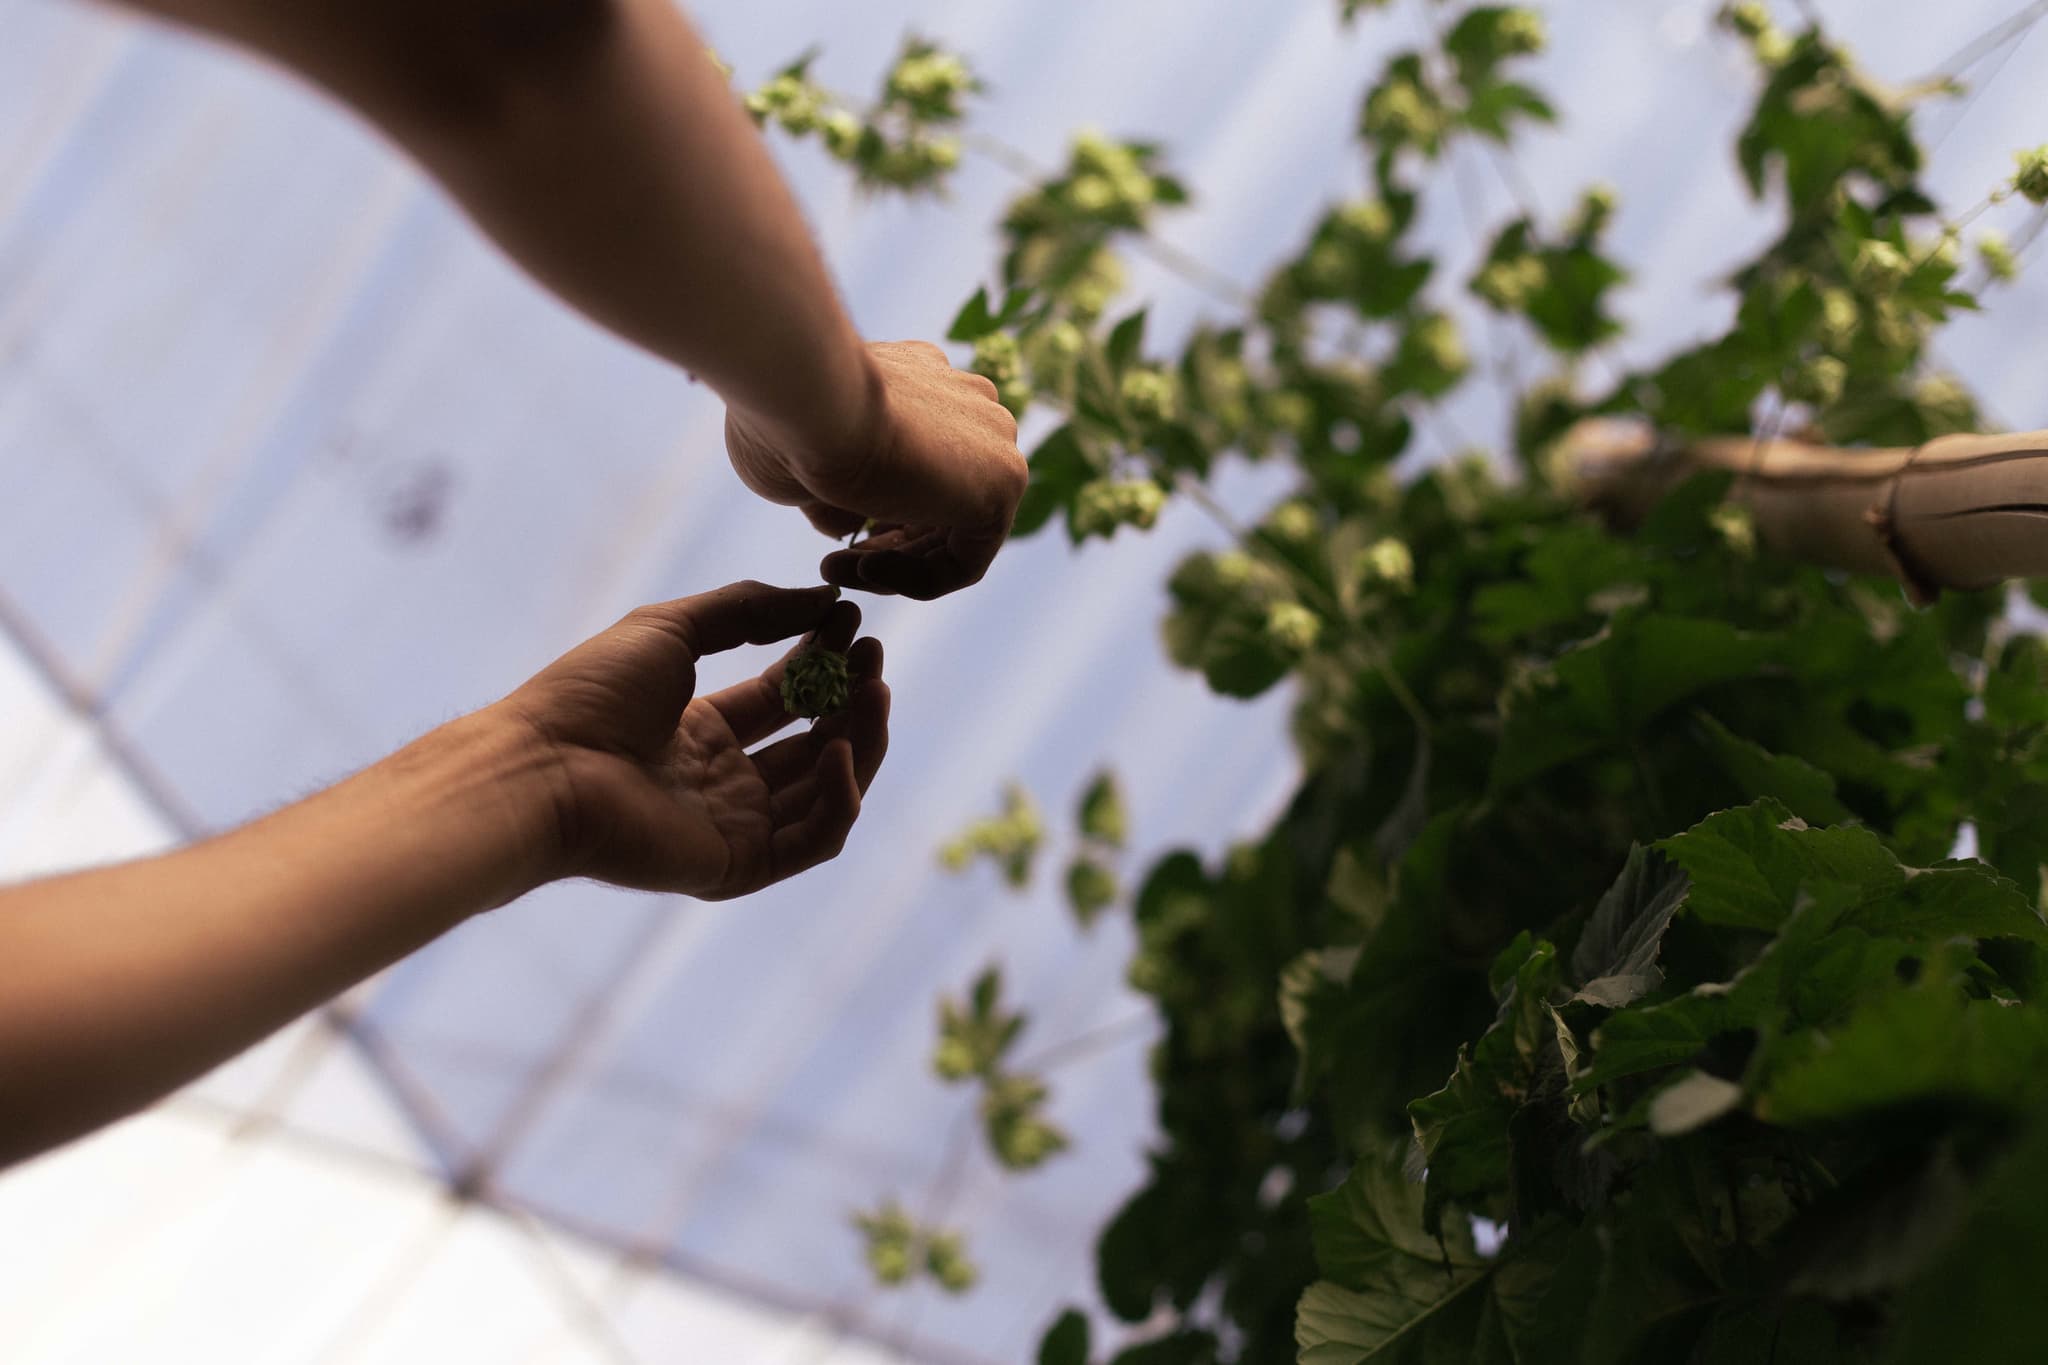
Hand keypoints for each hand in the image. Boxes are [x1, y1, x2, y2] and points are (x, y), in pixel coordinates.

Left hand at [498, 582, 887, 898]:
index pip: (783, 696)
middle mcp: (721, 780)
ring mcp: (732, 825)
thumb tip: (823, 599)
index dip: (821, 660)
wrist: (544, 767)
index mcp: (699, 729)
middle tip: (875, 658)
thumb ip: (747, 609)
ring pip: (825, 791)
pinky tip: (840, 753)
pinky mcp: (737, 865)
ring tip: (874, 693)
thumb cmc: (591, 694)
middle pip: (812, 742)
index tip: (852, 622)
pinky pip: (813, 841)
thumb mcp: (672, 628)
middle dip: (850, 698)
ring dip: (860, 742)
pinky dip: (839, 800)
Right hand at [725, 340, 1026, 598]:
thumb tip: (844, 526)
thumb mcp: (801, 459)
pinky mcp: (1003, 485)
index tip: (834, 543)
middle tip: (835, 566)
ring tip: (838, 571)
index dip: (876, 517)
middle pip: (939, 499)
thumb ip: (834, 490)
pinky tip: (865, 570)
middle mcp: (966, 402)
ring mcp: (993, 439)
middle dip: (886, 544)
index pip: (919, 464)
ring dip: (894, 566)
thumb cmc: (786, 418)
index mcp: (924, 379)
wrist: (810, 396)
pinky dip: (916, 579)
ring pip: (952, 532)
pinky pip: (966, 560)